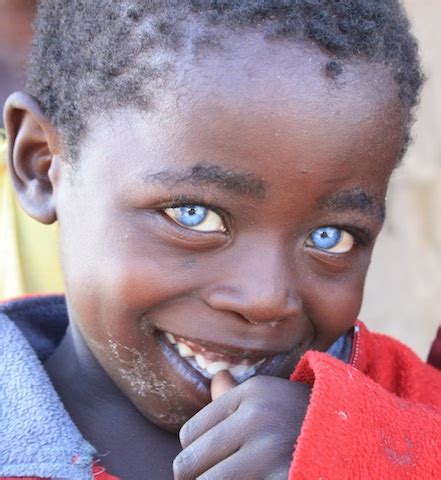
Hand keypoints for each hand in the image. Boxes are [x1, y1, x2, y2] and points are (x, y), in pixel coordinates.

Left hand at [173, 371, 310, 478]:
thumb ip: (235, 393)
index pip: (190, 433)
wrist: (357, 437)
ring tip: (233, 477)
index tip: (202, 460)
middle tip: (208, 477)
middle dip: (193, 476)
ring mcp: (268, 450)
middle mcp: (255, 416)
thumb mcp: (273, 396)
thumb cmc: (304, 418)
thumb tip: (214, 379)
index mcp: (250, 392)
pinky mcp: (281, 476)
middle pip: (191, 462)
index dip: (192, 452)